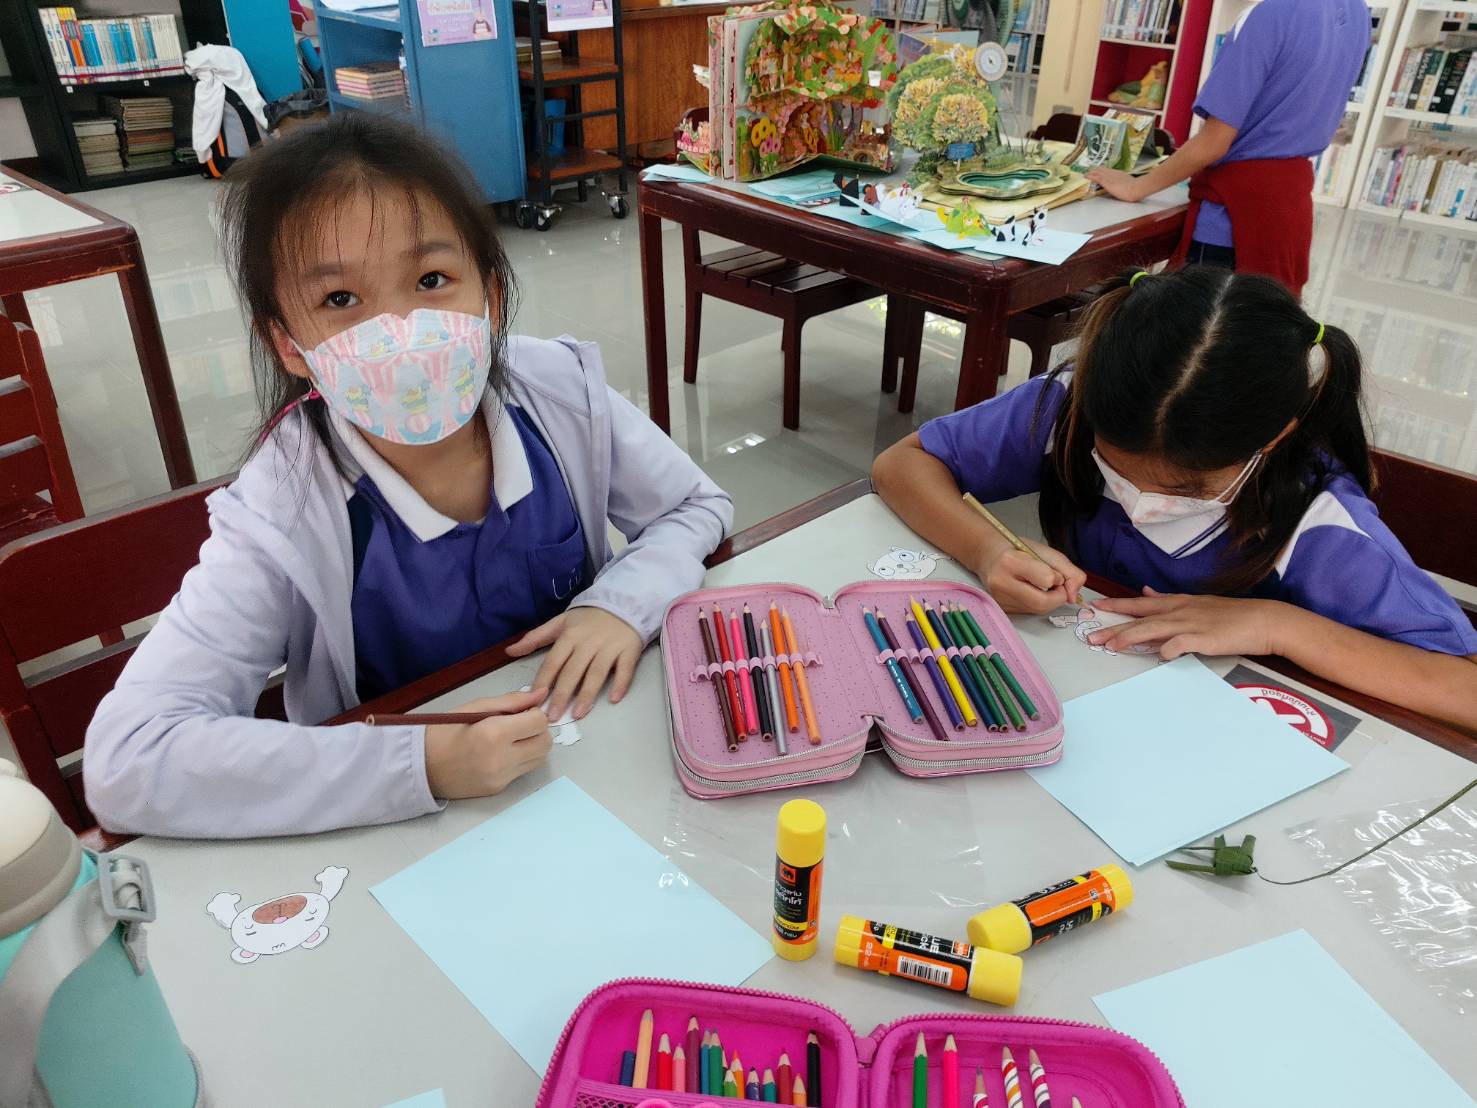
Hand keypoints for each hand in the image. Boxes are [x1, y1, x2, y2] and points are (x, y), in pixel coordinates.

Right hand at [423, 688, 551, 799]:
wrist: (419, 765)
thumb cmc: (444, 730)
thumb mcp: (476, 706)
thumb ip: (512, 701)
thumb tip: (541, 694)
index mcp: (495, 734)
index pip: (539, 722)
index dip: (534, 713)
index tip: (521, 711)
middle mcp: (502, 759)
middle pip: (545, 743)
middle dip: (537, 730)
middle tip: (519, 725)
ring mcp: (501, 778)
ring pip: (539, 759)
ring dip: (532, 745)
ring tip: (511, 739)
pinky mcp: (499, 789)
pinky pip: (523, 771)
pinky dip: (519, 760)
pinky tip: (500, 753)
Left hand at [507, 606, 642, 720]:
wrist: (622, 603)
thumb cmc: (588, 618)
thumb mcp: (560, 622)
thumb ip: (535, 637)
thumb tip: (509, 651)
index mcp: (569, 636)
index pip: (553, 661)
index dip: (544, 681)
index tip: (535, 700)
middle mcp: (588, 642)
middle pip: (573, 671)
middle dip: (562, 695)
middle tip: (553, 716)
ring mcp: (610, 646)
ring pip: (597, 673)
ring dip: (587, 694)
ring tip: (578, 714)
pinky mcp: (629, 650)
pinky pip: (625, 669)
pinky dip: (620, 684)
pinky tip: (613, 699)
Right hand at [978, 540, 1086, 614]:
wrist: (991, 556)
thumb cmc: (1020, 551)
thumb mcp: (1049, 553)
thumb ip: (1070, 573)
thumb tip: (1072, 597)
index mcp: (1011, 561)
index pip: (1047, 580)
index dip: (1057, 577)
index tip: (1053, 572)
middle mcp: (1001, 583)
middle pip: (1042, 603)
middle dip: (1057, 597)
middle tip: (1056, 586)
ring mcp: (999, 599)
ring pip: (1037, 610)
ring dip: (1048, 600)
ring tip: (1040, 585)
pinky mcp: (1002, 609)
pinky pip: (1030, 612)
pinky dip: (1037, 603)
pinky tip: (1029, 591)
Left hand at [1085, 167, 1149, 201]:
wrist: (1137, 188)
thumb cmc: (1137, 188)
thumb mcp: (1131, 185)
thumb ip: (1127, 185)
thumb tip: (1128, 188)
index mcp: (1120, 174)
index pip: (1109, 170)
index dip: (1102, 170)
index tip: (1098, 170)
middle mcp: (1114, 173)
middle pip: (1102, 169)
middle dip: (1095, 170)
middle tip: (1089, 171)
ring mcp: (1110, 177)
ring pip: (1098, 172)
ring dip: (1091, 173)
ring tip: (1085, 173)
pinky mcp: (1107, 182)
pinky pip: (1096, 177)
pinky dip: (1090, 176)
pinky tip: (1085, 176)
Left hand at [1091, 587, 1292, 658]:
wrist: (1264, 620)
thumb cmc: (1231, 615)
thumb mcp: (1197, 602)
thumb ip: (1170, 600)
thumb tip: (1147, 591)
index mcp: (1179, 603)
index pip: (1142, 602)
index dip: (1118, 604)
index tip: (1096, 606)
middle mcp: (1180, 611)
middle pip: (1141, 618)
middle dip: (1114, 627)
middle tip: (1092, 637)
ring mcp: (1192, 624)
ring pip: (1153, 629)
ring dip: (1130, 638)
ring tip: (1111, 646)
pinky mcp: (1204, 638)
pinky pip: (1181, 644)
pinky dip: (1168, 649)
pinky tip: (1159, 656)